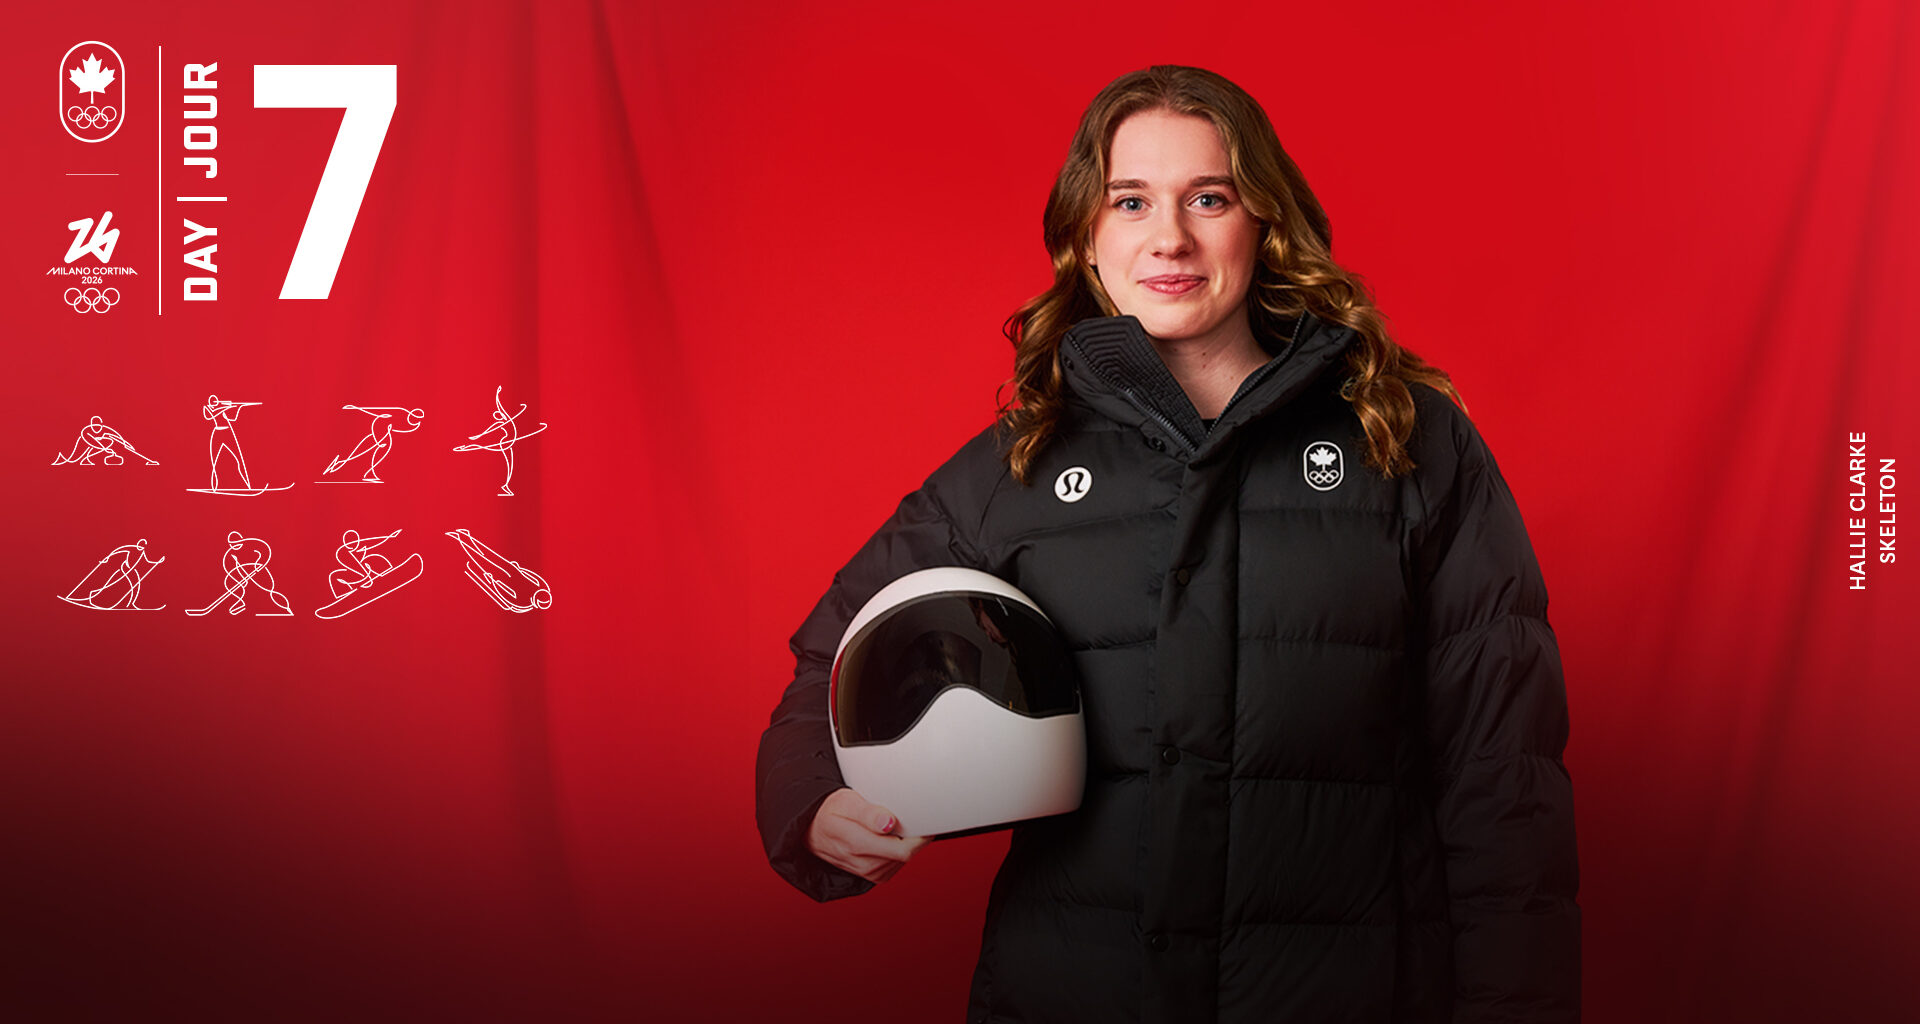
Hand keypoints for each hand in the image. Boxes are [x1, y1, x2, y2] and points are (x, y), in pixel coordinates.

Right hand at [805, 787, 927, 883]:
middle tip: (915, 819)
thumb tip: (889, 823)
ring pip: (901, 862)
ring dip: (907, 846)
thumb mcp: (846, 802)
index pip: (901, 850)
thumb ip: (868, 813)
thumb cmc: (830, 811)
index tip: (924, 821)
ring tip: (900, 827)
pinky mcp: (871, 875)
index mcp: (856, 843)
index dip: (919, 837)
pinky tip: (893, 840)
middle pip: (904, 856)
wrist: (812, 828)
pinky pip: (895, 866)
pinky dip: (899, 853)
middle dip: (914, 839)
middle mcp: (861, 862)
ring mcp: (866, 871)